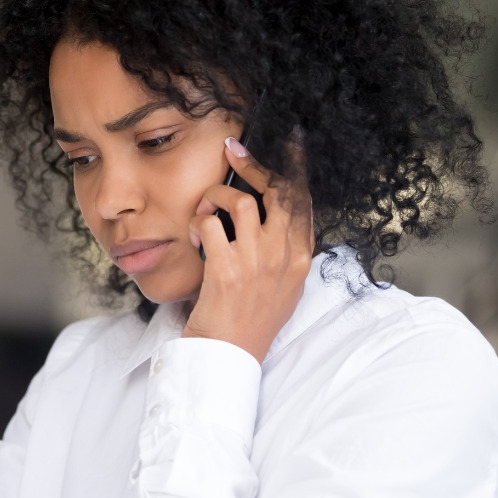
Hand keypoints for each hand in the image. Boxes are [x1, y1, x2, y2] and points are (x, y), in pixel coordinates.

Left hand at [183, 135, 313, 363]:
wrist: (230, 357)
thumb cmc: (250, 323)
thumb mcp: (282, 288)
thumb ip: (282, 253)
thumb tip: (269, 217)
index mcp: (301, 259)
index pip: (304, 200)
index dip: (296, 166)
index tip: (292, 140)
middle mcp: (284, 257)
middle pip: (277, 191)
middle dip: (253, 165)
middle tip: (232, 151)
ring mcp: (257, 262)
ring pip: (238, 202)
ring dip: (213, 198)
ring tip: (203, 212)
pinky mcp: (227, 270)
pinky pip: (208, 225)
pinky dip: (196, 224)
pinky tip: (192, 238)